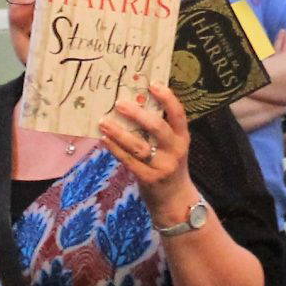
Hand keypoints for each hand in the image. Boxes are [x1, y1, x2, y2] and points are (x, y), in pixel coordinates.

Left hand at [97, 84, 197, 223]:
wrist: (175, 201)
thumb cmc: (169, 166)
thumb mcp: (172, 147)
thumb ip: (159, 130)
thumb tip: (133, 104)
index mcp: (183, 138)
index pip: (178, 115)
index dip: (167, 98)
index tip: (153, 85)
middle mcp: (175, 150)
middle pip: (157, 128)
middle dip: (138, 114)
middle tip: (119, 103)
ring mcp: (162, 166)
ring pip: (139, 146)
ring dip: (119, 132)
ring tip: (103, 121)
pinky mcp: (149, 178)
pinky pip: (128, 161)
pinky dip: (115, 149)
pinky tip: (104, 139)